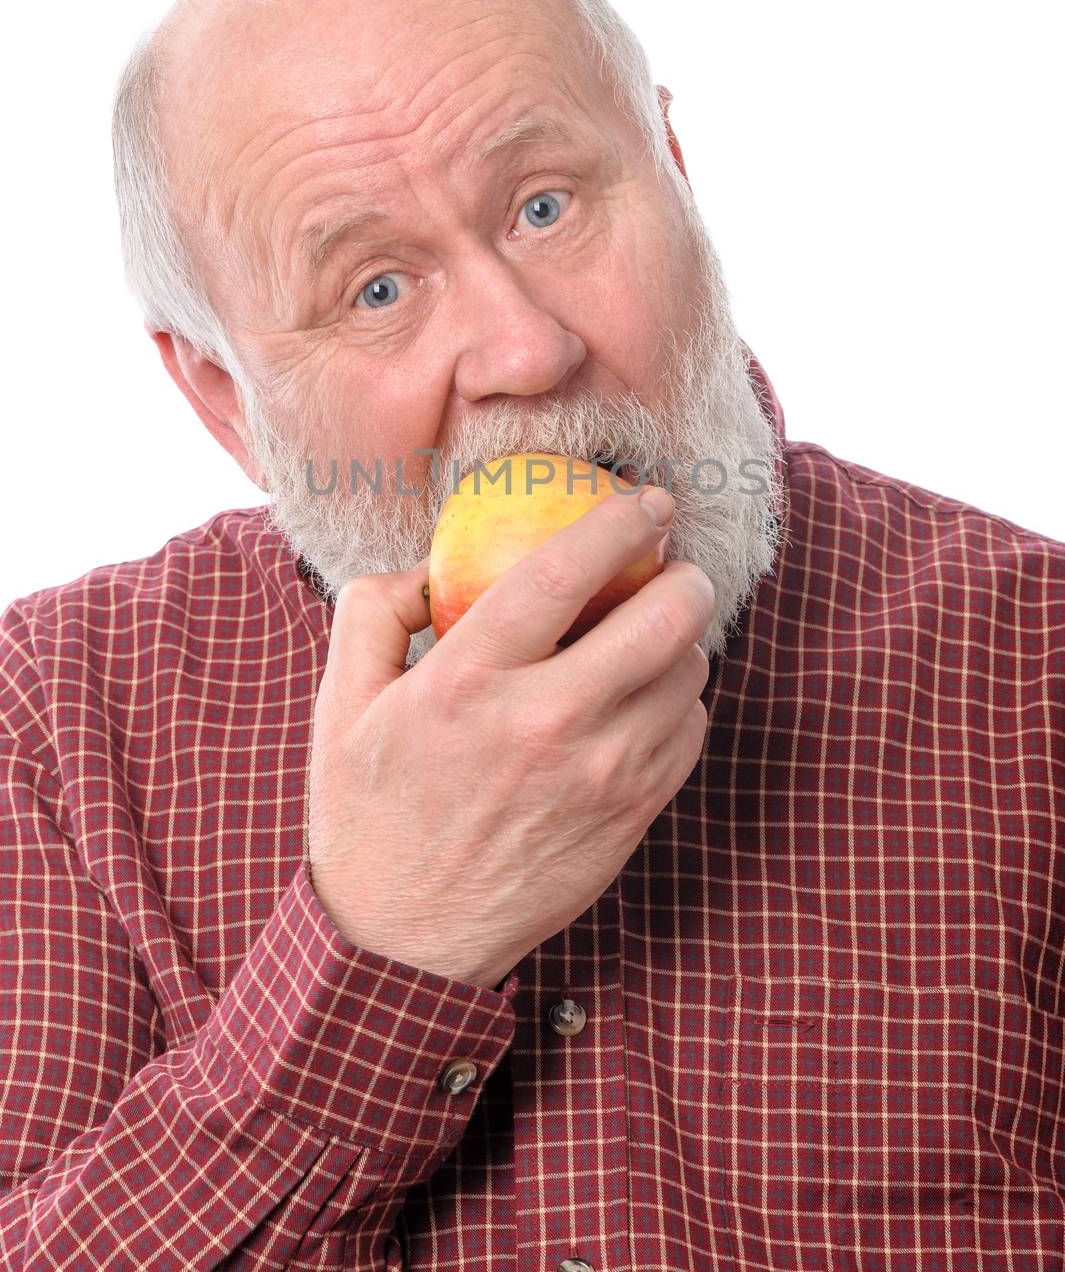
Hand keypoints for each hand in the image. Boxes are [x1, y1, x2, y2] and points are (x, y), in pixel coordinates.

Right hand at [306, 485, 714, 988]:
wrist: (403, 944)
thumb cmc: (369, 812)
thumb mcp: (342, 702)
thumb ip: (376, 608)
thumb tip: (434, 559)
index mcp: (466, 681)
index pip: (562, 571)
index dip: (618, 520)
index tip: (645, 499)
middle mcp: (543, 724)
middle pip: (660, 619)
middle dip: (685, 575)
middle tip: (672, 565)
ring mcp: (597, 778)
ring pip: (686, 676)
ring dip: (682, 641)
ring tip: (653, 635)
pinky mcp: (629, 820)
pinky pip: (689, 735)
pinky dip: (681, 703)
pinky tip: (648, 699)